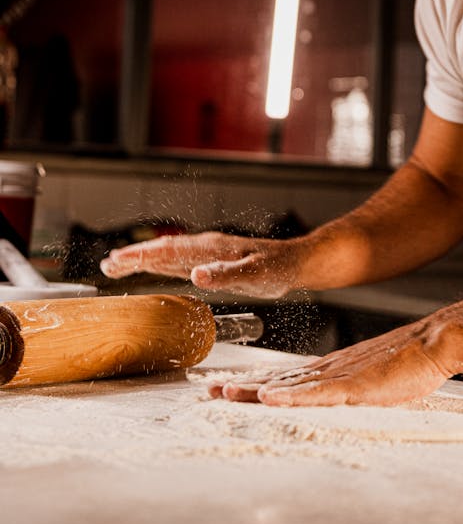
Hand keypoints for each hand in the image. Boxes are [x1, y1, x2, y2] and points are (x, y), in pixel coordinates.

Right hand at [99, 230, 303, 298]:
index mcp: (211, 248)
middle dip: (134, 257)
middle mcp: (205, 247)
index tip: (117, 261)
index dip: (142, 256)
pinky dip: (159, 264)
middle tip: (107, 266)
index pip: (169, 251)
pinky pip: (179, 262)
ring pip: (168, 255)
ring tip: (117, 265)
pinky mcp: (211, 262)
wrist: (293, 263)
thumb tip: (195, 275)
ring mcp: (207, 254)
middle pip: (162, 251)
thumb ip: (225, 275)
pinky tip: (151, 268)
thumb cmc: (276, 269)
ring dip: (142, 259)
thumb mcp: (254, 275)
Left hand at [207, 317, 452, 406]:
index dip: (256, 383)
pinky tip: (269, 397)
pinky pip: (315, 393)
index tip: (229, 388)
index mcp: (333, 368)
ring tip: (225, 392)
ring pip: (289, 386)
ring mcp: (340, 375)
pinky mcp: (354, 385)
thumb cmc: (411, 362)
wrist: (433, 343)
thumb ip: (353, 386)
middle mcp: (329, 369)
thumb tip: (340, 396)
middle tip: (210, 390)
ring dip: (255, 390)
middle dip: (244, 386)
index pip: (287, 378)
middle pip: (279, 380)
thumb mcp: (373, 378)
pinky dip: (289, 396)